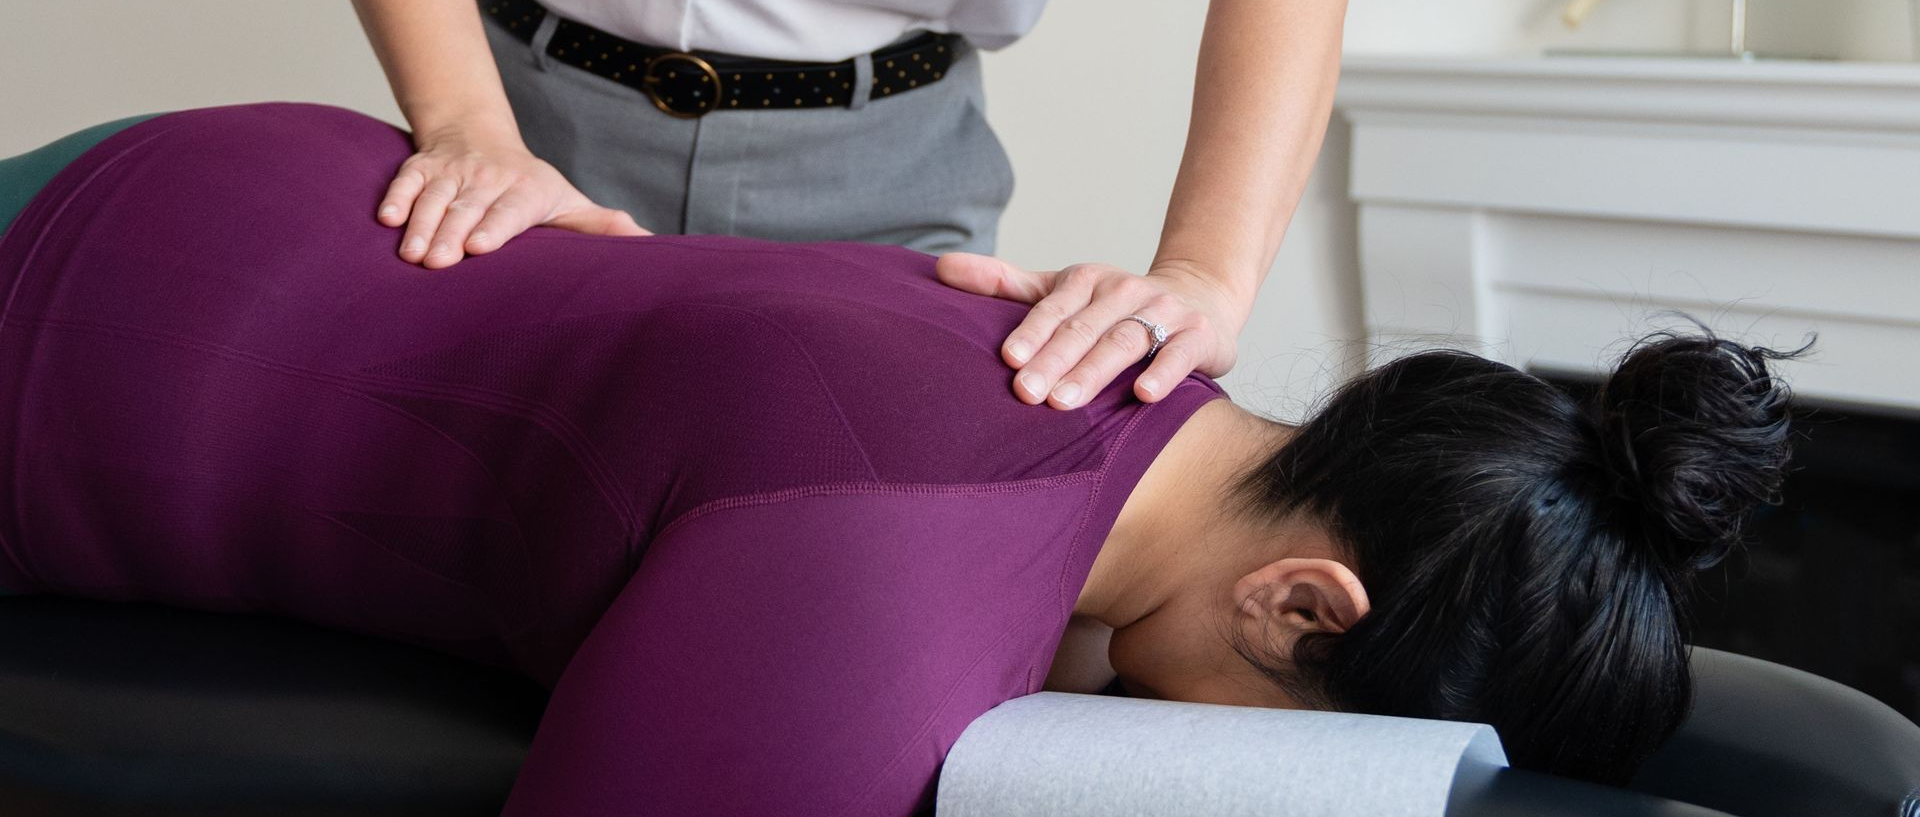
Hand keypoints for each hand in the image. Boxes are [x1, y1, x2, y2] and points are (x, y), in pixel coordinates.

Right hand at [378, 126, 650, 268]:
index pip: (510, 210)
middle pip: (468, 208)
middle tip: (437, 264)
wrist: (480, 136)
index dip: (494, 227)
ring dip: (421, 225)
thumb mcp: (565, 201)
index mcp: (526, 190)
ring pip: (435, 197)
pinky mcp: (421, 168)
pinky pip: (405, 180)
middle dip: (451, 234)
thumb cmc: (529, 186)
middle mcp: (488, 178)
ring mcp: (452, 172)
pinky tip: (385, 220)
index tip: (480, 248)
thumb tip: (645, 240)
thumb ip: (597, 224)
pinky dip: (396, 198)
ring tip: (410, 255)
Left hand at [935, 253, 1242, 408]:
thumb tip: (941, 268)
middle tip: (1025, 395)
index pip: (1053, 308)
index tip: (1008, 360)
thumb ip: (1005, 285)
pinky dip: (1162, 373)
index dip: (1032, 333)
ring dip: (1094, 372)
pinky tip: (1142, 395)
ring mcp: (1163, 312)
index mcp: (1086, 281)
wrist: (1199, 300)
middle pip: (1083, 329)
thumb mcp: (1060, 291)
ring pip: (1124, 342)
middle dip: (1053, 361)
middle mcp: (1123, 291)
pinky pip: (1178, 354)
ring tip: (1065, 402)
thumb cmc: (1110, 306)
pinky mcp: (1197, 336)